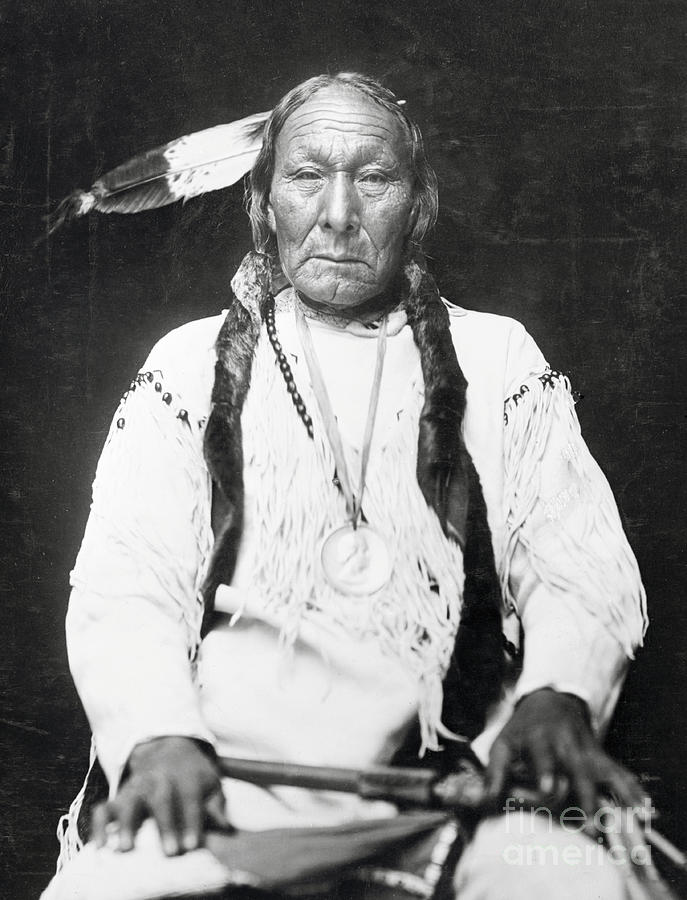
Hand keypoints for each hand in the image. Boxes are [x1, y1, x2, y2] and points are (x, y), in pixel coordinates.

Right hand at [92, 736, 229, 854]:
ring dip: (127, 824)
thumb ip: (216, 805)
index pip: (190, 799)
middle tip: (170, 853)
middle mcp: (158, 780)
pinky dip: (99, 826)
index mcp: (185, 777)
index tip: (193, 846)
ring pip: (129, 802)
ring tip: (126, 849)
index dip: (192, 822)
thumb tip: (227, 828)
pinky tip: (100, 846)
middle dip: (165, 825)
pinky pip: (103, 808)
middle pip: (160, 800)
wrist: (167, 748)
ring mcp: (136, 787)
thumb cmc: (193, 775)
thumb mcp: (210, 782)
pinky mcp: (119, 796)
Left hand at [484, 688, 648, 829]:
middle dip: (584, 797)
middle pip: (579, 772)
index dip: (546, 774)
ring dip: (613, 796)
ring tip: (619, 820)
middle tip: (588, 825)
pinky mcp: (601, 757)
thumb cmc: (522, 729)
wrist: (551, 701)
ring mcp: (587, 751)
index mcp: (540, 739)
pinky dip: (630, 788)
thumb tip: (488, 803)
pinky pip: (619, 773)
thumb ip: (495, 772)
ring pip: (604, 773)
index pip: (545, 759)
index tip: (547, 789)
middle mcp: (567, 745)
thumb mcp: (504, 742)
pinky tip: (640, 807)